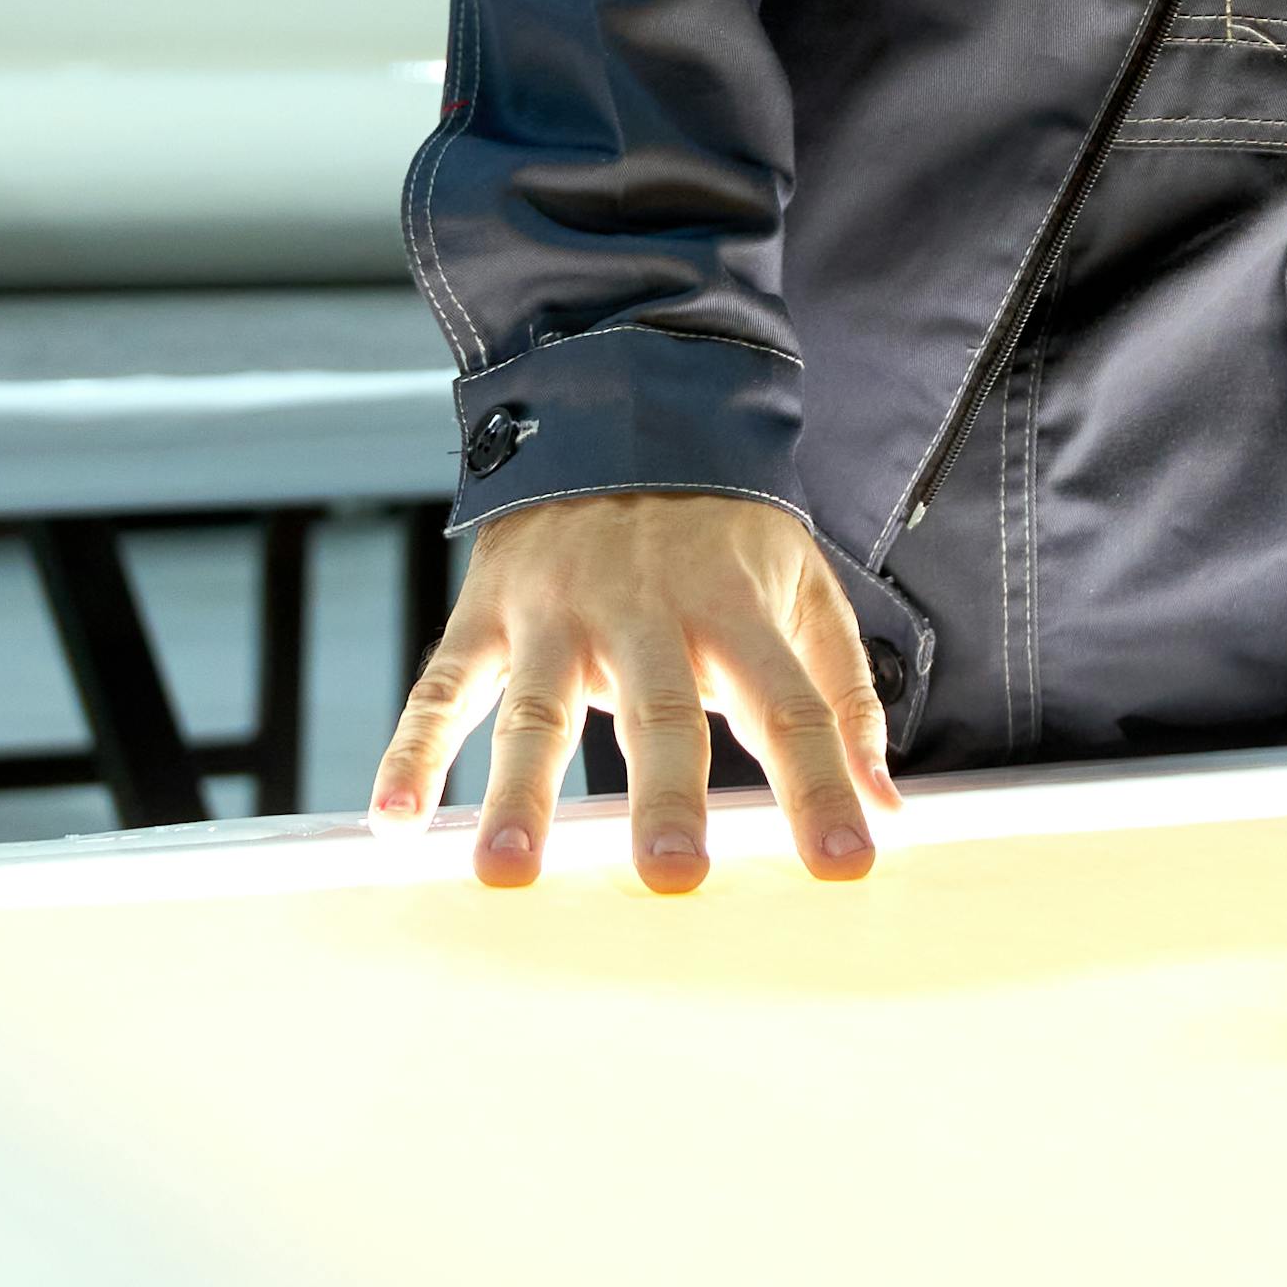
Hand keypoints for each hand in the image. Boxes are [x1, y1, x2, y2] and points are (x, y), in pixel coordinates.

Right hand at [375, 491, 895, 890]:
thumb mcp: (803, 588)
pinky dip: (414, 750)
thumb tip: (889, 811)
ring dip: (519, 790)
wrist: (617, 410)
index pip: (790, 708)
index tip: (847, 862)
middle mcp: (645, 610)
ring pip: (538, 707)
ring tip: (509, 870)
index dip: (822, 786)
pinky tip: (397, 818)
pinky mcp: (487, 613)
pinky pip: (443, 687)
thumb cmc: (721, 532)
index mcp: (735, 609)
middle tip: (672, 876)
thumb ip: (843, 699)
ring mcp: (557, 611)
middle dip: (666, 794)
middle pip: (659, 710)